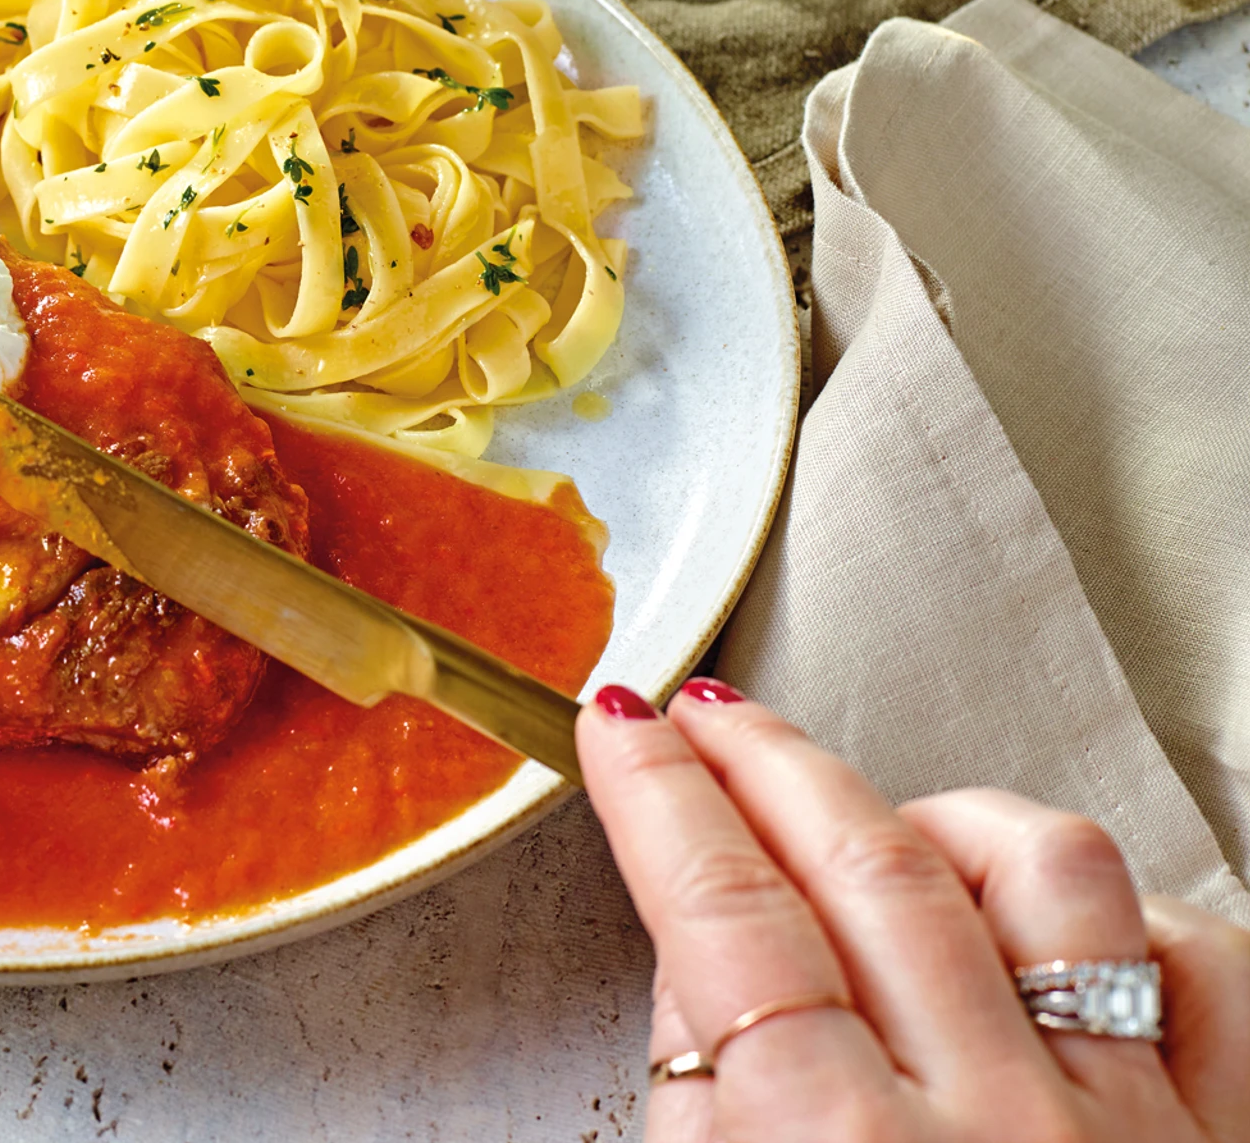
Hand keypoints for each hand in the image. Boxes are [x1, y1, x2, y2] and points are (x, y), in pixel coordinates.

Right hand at [581, 679, 1249, 1142]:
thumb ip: (695, 1110)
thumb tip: (695, 967)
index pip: (724, 906)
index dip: (657, 792)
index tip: (623, 724)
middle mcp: (992, 1120)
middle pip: (867, 862)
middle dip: (767, 758)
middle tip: (708, 712)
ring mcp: (1126, 1123)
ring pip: (1042, 870)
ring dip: (940, 819)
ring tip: (880, 821)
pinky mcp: (1226, 1139)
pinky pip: (1197, 958)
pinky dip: (1119, 913)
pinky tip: (1048, 912)